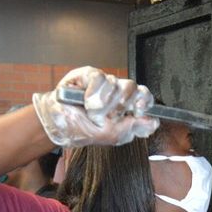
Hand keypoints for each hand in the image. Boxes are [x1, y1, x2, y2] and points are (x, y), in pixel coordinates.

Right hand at [32, 66, 159, 146]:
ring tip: (92, 112)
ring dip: (103, 104)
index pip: (144, 96)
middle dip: (119, 107)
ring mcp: (104, 82)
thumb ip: (134, 128)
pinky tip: (85, 101)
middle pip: (133, 88)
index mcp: (126, 105)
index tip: (136, 111)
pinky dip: (93, 93)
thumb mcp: (111, 136)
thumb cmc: (84, 130)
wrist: (58, 124)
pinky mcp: (89, 75)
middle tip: (107, 117)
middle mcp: (117, 92)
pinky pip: (100, 78)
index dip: (144, 101)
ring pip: (116, 84)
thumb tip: (153, 122)